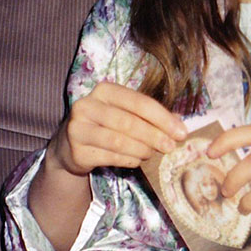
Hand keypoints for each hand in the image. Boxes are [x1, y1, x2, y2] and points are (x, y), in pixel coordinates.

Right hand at [49, 82, 186, 176]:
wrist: (69, 146)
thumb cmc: (105, 125)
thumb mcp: (125, 113)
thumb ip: (150, 116)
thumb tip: (180, 123)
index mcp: (104, 90)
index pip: (139, 102)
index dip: (163, 118)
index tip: (181, 133)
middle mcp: (87, 106)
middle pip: (129, 122)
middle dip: (155, 136)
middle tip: (171, 147)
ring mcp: (78, 128)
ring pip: (119, 141)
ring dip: (142, 150)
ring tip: (152, 154)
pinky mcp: (76, 151)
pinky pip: (111, 157)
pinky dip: (129, 160)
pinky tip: (137, 160)